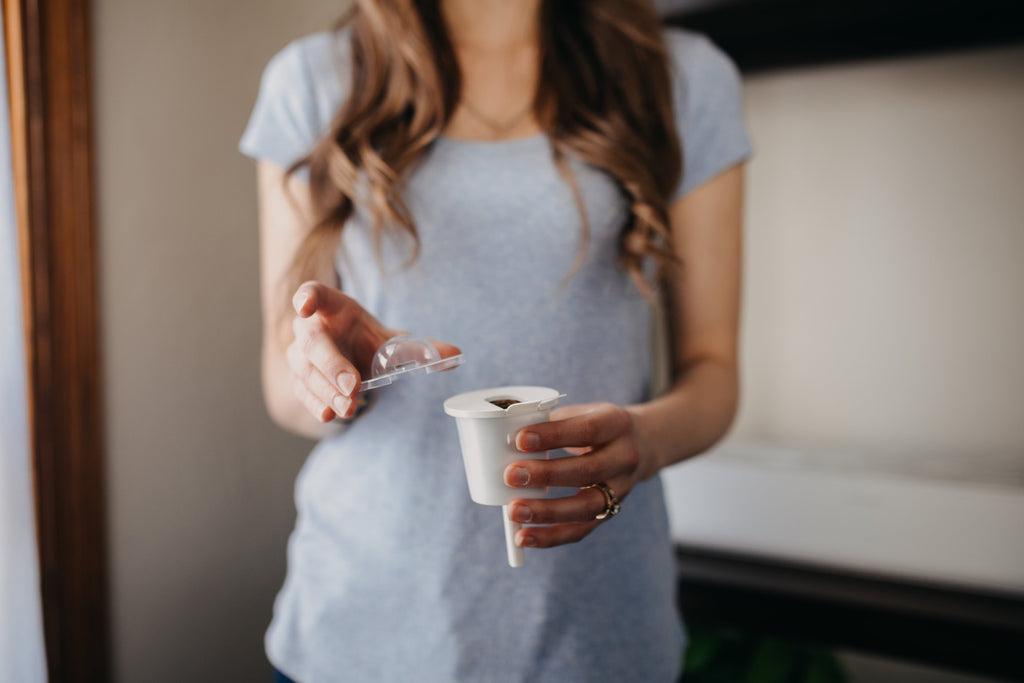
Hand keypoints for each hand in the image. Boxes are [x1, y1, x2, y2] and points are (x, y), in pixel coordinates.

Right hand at [287, 281, 459, 421]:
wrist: (353, 362)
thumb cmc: (368, 342)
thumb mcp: (395, 342)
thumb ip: (423, 347)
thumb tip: (456, 354)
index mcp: (332, 307)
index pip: (312, 294)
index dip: (306, 298)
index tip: (305, 307)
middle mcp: (310, 329)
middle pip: (312, 342)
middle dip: (331, 365)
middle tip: (353, 386)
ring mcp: (300, 355)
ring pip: (306, 371)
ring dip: (326, 390)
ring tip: (350, 407)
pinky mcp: (299, 380)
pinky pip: (303, 392)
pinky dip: (315, 404)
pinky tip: (330, 414)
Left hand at [502, 402, 656, 548]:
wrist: (641, 444)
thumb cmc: (596, 426)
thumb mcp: (582, 413)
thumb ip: (551, 424)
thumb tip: (504, 438)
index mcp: (616, 423)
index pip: (586, 430)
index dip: (553, 436)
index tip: (519, 439)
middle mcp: (624, 458)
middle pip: (587, 471)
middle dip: (546, 475)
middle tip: (510, 475)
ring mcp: (620, 489)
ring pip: (586, 507)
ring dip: (547, 512)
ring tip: (513, 511)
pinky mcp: (609, 513)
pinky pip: (581, 530)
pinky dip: (550, 537)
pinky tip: (524, 537)